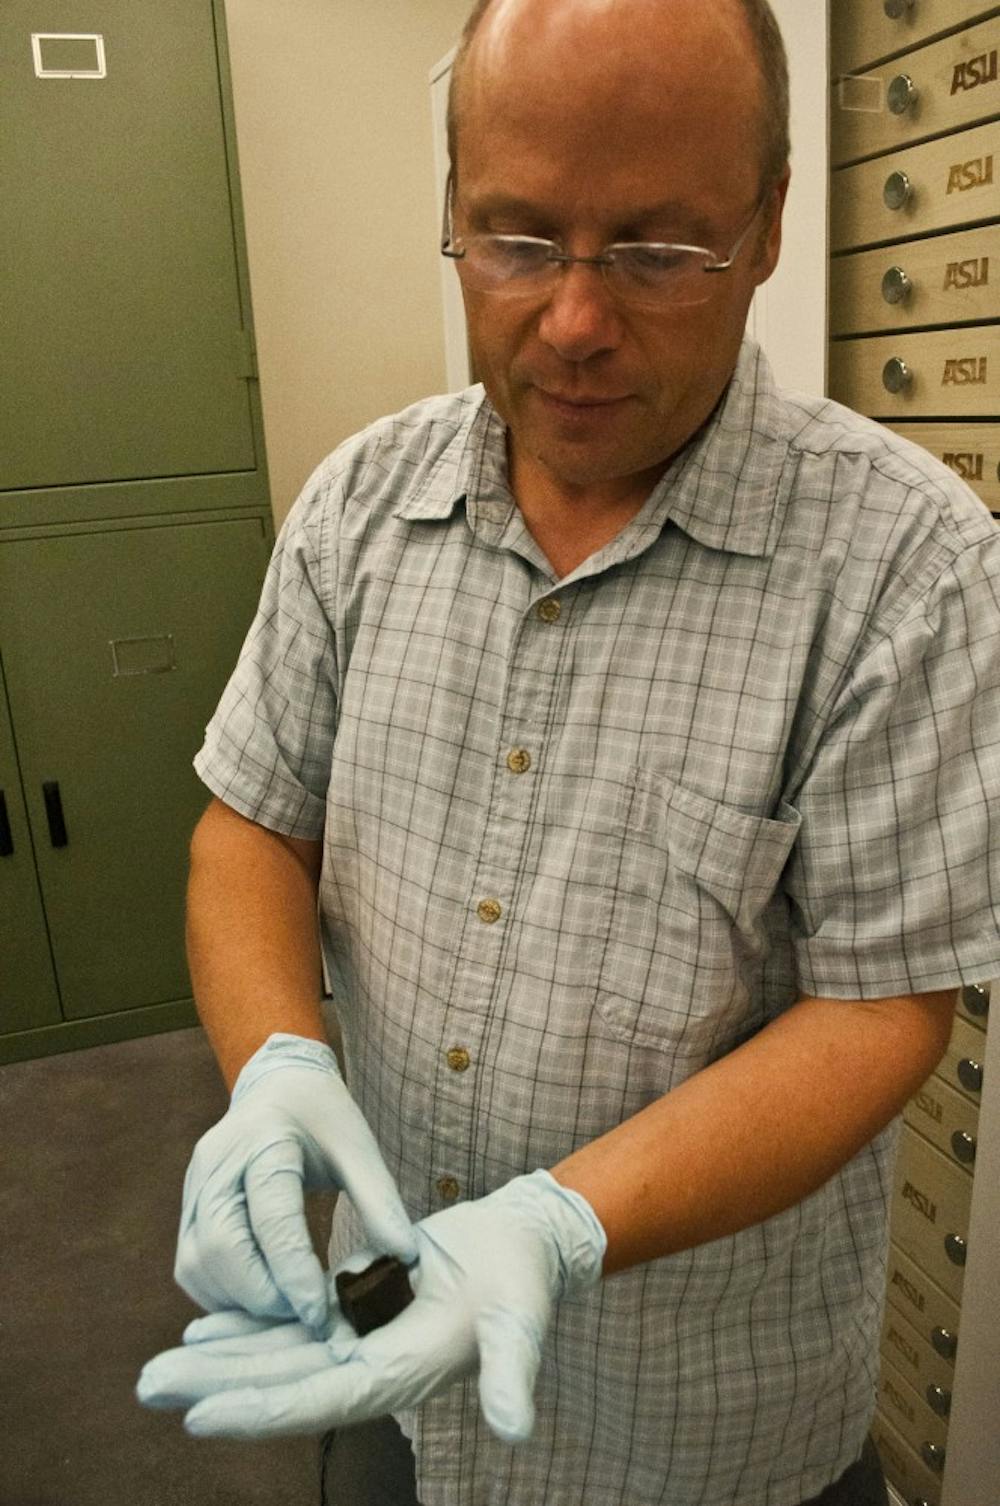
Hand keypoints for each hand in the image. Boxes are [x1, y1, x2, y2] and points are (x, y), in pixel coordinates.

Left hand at [140, 1169, 605, 1441]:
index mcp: (399, 1374)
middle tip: (148, 1385)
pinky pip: (290, 1325)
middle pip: (279, 1382)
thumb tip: (514, 1429)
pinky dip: (247, 1329)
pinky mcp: (352, 1310)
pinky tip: (203, 1328)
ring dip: (217, 1362)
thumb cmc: (524, 1283)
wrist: (521, 1248)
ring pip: (275, 1356)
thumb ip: (513, 1376)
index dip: (259, 1409)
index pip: (318, 1399)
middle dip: (214, 1387)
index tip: (200, 1415)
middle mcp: (368, 1367)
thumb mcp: (521, 1323)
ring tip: (158, 1367)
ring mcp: (356, 1341)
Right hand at [174, 1033, 416, 1331]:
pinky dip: (221, 1293)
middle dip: (261, 1295)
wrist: (280, 1085)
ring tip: (286, 1311)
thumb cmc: (323, 1117)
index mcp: (265, 1140)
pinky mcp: (187, 1206)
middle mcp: (217, 1163)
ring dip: (237, 1301)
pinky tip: (259, 1298)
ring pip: (196, 1264)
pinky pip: (191, 1264)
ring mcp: (194, 1185)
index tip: (319, 1313)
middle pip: (221, 1248)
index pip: (271, 1218)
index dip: (293, 1272)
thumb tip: (404, 1257)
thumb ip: (381, 1201)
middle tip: (305, 1316)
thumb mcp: (359, 1147)